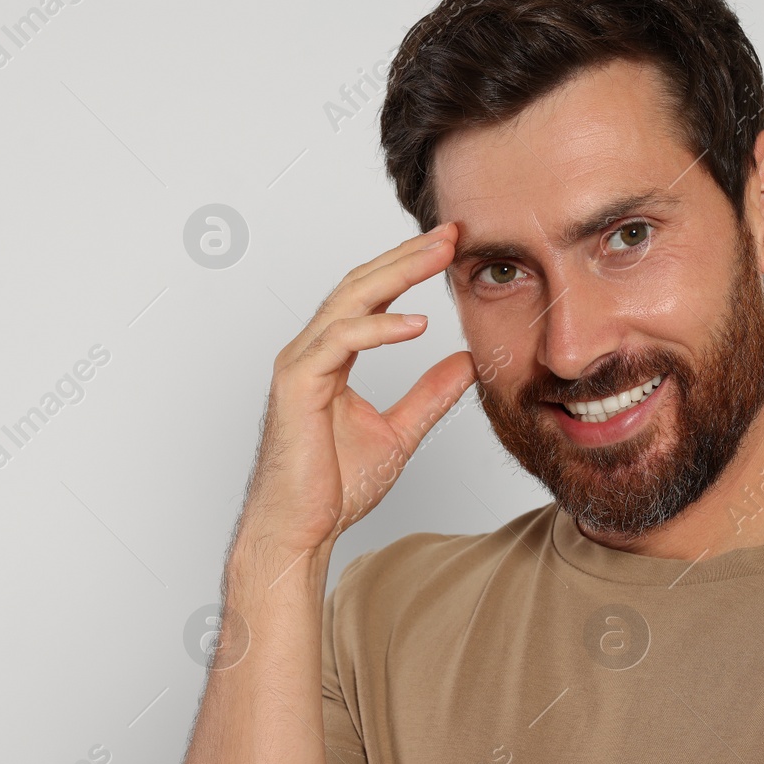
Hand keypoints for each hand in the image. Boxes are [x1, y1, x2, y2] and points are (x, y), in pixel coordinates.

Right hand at [234, 223, 475, 560]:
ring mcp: (299, 363)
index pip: (371, 297)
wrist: (299, 531)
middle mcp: (310, 351)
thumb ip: (430, 395)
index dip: (409, 268)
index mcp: (330, 357)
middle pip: (360, 285)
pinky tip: (417, 324)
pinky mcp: (296, 384)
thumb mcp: (400, 432)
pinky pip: (340, 341)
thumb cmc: (332, 488)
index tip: (452, 249)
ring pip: (349, 301)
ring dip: (397, 273)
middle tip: (452, 232)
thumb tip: (467, 364)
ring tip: (440, 255)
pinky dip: (379, 328)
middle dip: (407, 255)